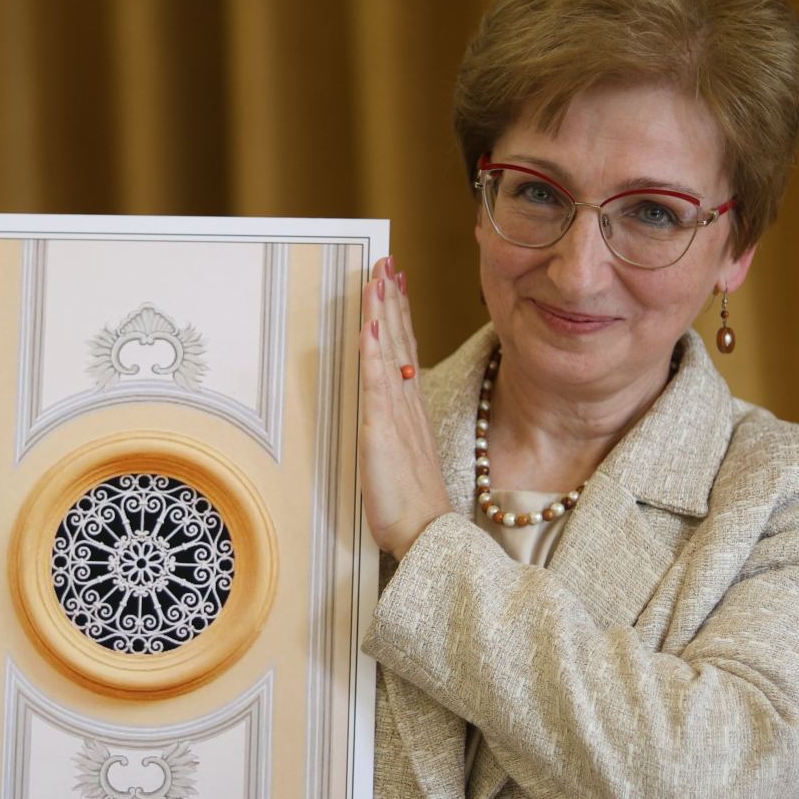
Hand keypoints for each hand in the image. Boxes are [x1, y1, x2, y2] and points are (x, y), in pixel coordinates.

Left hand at [359, 255, 451, 557]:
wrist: (427, 534)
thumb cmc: (412, 504)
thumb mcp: (404, 458)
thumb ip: (398, 429)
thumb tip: (392, 408)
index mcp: (411, 410)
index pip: (405, 351)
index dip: (399, 315)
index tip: (396, 282)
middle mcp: (407, 404)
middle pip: (400, 341)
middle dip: (392, 300)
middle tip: (388, 264)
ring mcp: (397, 415)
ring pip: (390, 354)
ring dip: (384, 313)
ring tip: (380, 278)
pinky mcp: (383, 431)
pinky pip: (378, 384)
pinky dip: (375, 353)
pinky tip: (371, 327)